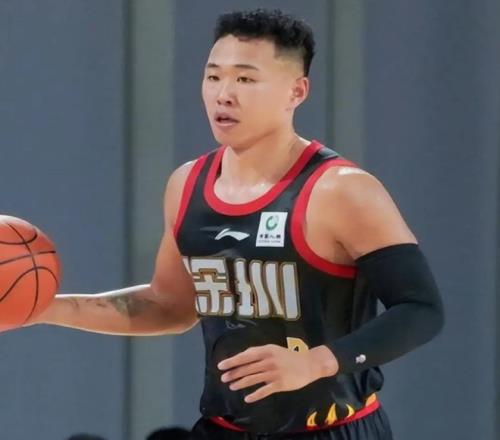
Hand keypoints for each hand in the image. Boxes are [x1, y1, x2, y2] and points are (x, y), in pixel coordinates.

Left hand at [218, 344, 338, 402]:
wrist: (309, 364)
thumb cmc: (289, 356)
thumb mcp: (274, 350)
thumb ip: (259, 353)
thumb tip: (242, 357)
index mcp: (266, 350)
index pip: (245, 356)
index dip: (233, 361)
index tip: (221, 365)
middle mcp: (268, 361)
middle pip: (247, 368)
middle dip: (233, 373)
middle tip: (223, 378)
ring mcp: (274, 373)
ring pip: (253, 379)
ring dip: (240, 383)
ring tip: (232, 386)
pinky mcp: (279, 384)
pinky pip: (264, 391)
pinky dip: (254, 395)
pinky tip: (247, 398)